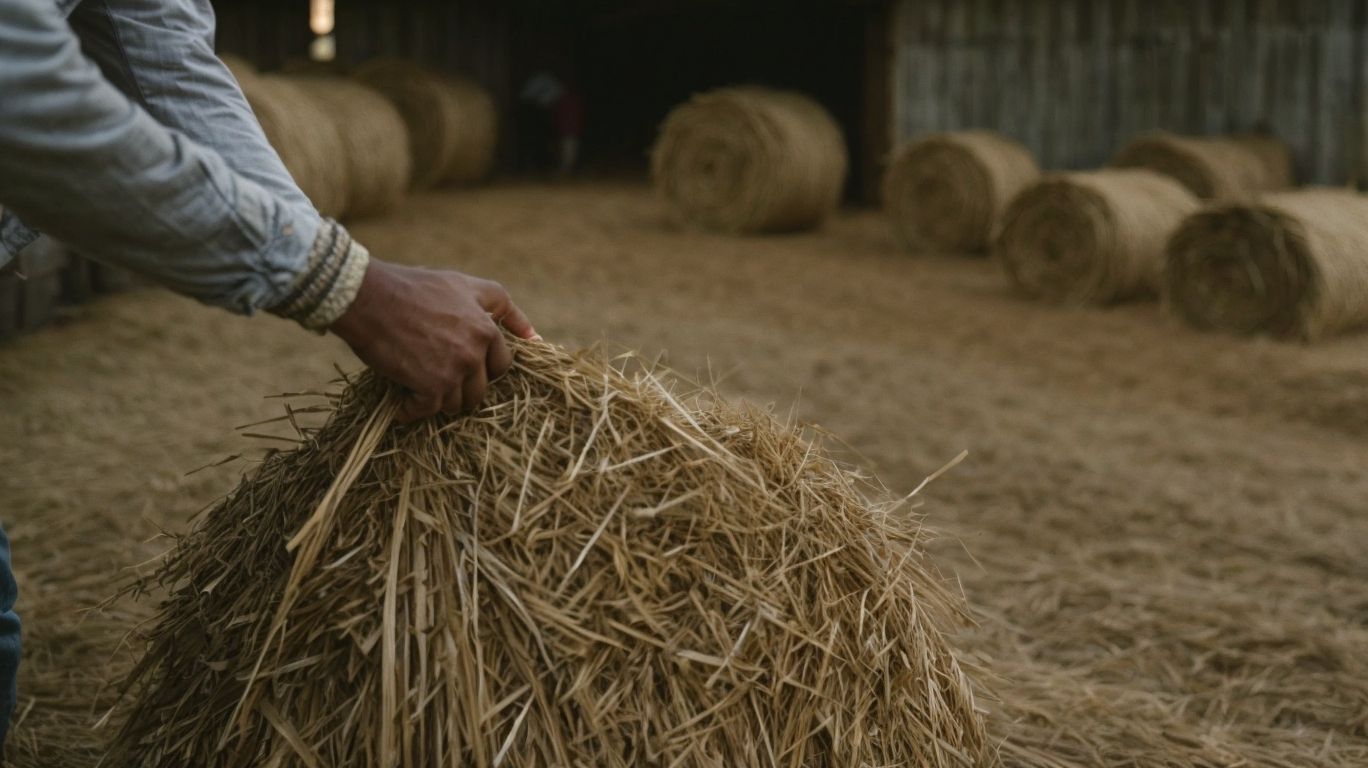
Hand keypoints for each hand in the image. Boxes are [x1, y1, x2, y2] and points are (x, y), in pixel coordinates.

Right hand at [329, 259, 536, 421]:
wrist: (368, 297)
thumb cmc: (414, 288)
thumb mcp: (464, 285)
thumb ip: (502, 306)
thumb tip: (536, 337)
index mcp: (487, 330)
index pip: (501, 366)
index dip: (482, 368)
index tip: (460, 365)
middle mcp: (475, 353)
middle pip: (480, 389)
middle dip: (462, 387)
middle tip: (436, 376)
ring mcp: (454, 371)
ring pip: (457, 404)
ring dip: (437, 399)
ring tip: (418, 384)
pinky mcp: (430, 387)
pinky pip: (428, 411)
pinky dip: (412, 410)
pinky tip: (402, 402)